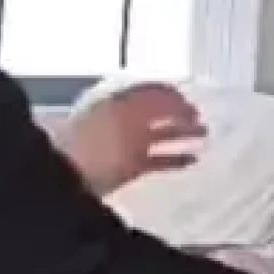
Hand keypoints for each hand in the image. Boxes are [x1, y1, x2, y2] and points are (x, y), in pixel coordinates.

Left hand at [60, 84, 206, 198]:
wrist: (70, 180)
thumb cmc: (96, 144)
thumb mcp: (126, 117)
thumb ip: (152, 105)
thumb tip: (175, 98)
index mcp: (120, 104)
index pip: (151, 92)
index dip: (173, 94)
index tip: (192, 98)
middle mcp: (124, 121)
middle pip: (158, 112)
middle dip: (181, 113)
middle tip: (202, 117)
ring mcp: (126, 145)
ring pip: (160, 135)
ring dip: (183, 134)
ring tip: (204, 136)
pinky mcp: (129, 169)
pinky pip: (156, 159)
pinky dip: (174, 159)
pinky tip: (191, 160)